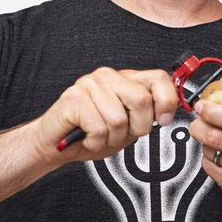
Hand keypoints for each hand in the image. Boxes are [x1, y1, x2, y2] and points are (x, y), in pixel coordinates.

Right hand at [38, 66, 179, 161]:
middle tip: (120, 134)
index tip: (162, 120)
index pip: (158, 78)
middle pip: (141, 100)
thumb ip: (145, 115)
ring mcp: (89, 85)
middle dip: (136, 128)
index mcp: (123, 80)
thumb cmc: (88, 134)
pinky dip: (94, 142)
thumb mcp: (126, 127)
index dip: (167, 101)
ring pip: (118, 119)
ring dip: (111, 139)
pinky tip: (86, 137)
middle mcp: (106, 77)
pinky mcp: (74, 99)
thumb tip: (165, 112)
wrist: (55, 144)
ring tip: (98, 136)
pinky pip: (98, 129)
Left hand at [189, 73, 221, 204]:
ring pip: (211, 151)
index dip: (214, 111)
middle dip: (200, 126)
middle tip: (197, 120)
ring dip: (204, 141)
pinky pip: (210, 168)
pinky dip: (207, 158)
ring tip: (211, 136)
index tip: (202, 105)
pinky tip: (216, 153)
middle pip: (218, 137)